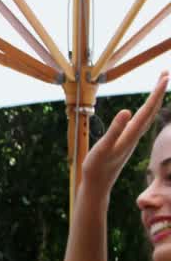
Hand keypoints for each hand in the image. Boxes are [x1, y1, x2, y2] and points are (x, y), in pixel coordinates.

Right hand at [79, 71, 167, 195]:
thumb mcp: (102, 148)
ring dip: (153, 101)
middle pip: (151, 110)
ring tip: (157, 87)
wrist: (97, 186)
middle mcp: (134, 135)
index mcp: (130, 134)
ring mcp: (131, 139)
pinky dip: (146, 112)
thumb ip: (115, 130)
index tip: (164, 76)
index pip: (147, 110)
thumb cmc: (96, 168)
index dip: (156, 93)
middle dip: (158, 92)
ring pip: (147, 116)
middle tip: (164, 74)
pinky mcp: (125, 143)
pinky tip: (143, 111)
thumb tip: (127, 110)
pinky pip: (140, 123)